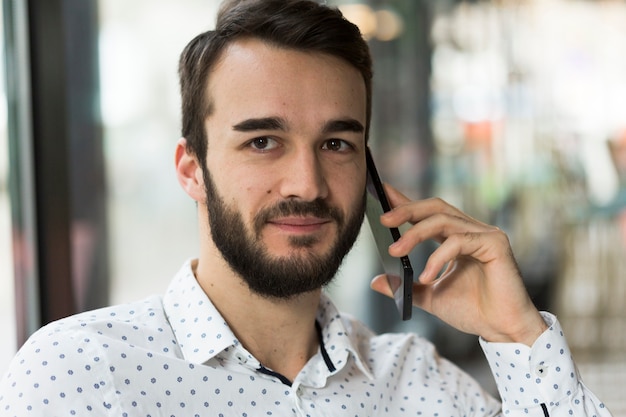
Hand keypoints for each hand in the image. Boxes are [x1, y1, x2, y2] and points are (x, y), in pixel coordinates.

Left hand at [370, 184, 546, 345]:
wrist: (502, 330)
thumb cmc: (473, 311)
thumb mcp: (429, 296)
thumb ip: (405, 286)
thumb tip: (374, 281)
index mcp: (456, 238)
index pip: (428, 213)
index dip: (405, 201)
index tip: (381, 192)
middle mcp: (471, 231)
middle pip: (435, 207)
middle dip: (407, 210)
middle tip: (383, 219)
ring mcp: (484, 234)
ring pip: (443, 220)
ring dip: (415, 234)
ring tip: (395, 250)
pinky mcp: (495, 244)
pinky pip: (458, 242)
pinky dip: (437, 258)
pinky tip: (426, 277)